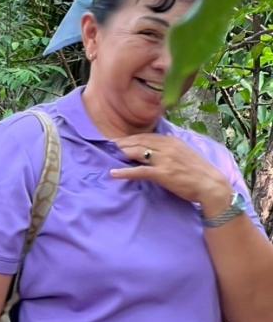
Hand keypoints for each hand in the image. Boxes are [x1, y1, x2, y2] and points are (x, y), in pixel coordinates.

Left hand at [111, 134, 231, 212]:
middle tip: (109, 146)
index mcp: (172, 141)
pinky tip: (113, 173)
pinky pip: (140, 171)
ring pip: (137, 153)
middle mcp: (167, 147)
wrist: (212, 186)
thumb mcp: (184, 153)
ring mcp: (165, 160)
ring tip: (109, 154)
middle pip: (138, 142)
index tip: (118, 140)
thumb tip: (155, 146)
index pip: (145, 136)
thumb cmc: (198, 171)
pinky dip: (125, 172)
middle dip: (122, 143)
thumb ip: (169, 148)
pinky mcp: (163, 174)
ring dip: (121, 153)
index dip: (130, 138)